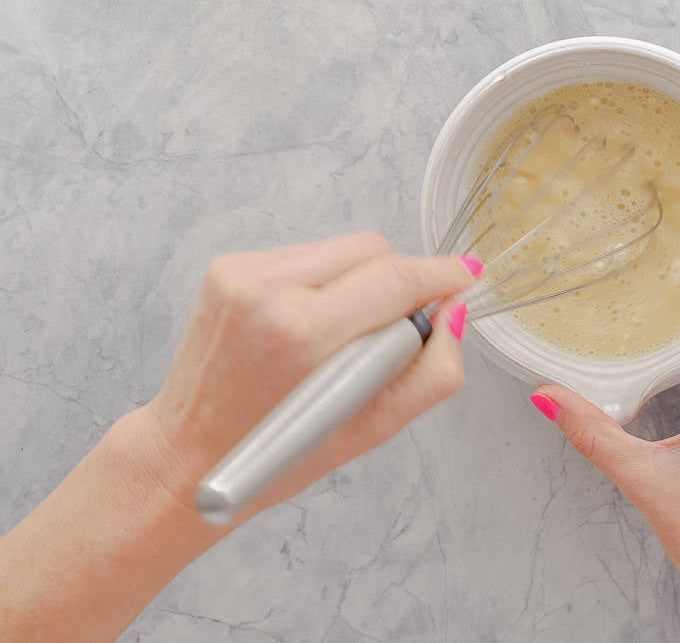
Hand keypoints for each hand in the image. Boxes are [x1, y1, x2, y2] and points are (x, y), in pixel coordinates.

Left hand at [0, 232, 482, 642]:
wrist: (186, 455)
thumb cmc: (278, 456)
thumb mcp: (374, 431)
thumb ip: (433, 372)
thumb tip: (454, 313)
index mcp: (305, 333)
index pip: (396, 277)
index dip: (442, 274)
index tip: (467, 278)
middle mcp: (269, 289)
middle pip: (373, 250)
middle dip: (400, 280)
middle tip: (395, 331)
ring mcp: (242, 272)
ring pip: (340, 249)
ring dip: (360, 282)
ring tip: (343, 337)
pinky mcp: (228, 267)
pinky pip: (305, 256)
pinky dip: (323, 284)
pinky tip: (308, 328)